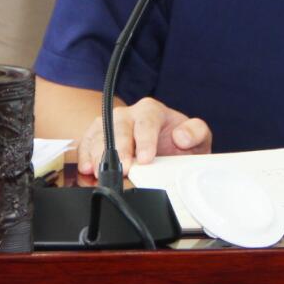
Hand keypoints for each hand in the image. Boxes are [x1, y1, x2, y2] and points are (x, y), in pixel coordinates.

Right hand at [76, 97, 210, 175]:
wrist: (169, 152)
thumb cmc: (180, 144)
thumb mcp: (198, 138)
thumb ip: (196, 132)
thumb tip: (182, 136)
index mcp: (152, 111)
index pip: (146, 122)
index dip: (145, 140)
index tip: (146, 159)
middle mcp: (128, 114)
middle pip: (118, 127)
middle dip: (119, 149)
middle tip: (122, 170)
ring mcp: (110, 125)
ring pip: (98, 134)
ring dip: (97, 154)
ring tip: (99, 173)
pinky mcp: (96, 138)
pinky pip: (86, 144)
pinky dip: (84, 158)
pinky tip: (87, 171)